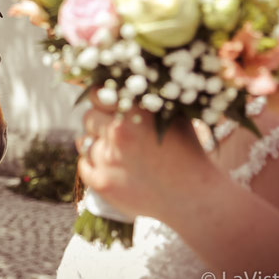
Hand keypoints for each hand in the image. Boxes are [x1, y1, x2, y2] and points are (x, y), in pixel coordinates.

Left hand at [76, 101, 217, 221]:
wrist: (194, 198)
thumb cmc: (186, 152)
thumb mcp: (171, 115)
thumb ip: (143, 98)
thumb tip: (119, 80)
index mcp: (135, 111)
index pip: (96, 94)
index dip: (101, 100)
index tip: (108, 107)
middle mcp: (119, 131)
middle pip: (88, 117)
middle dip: (100, 123)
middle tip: (119, 134)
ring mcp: (108, 158)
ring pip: (84, 141)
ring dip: (97, 144)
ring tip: (120, 153)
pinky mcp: (102, 182)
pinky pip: (83, 165)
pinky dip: (94, 165)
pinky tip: (114, 168)